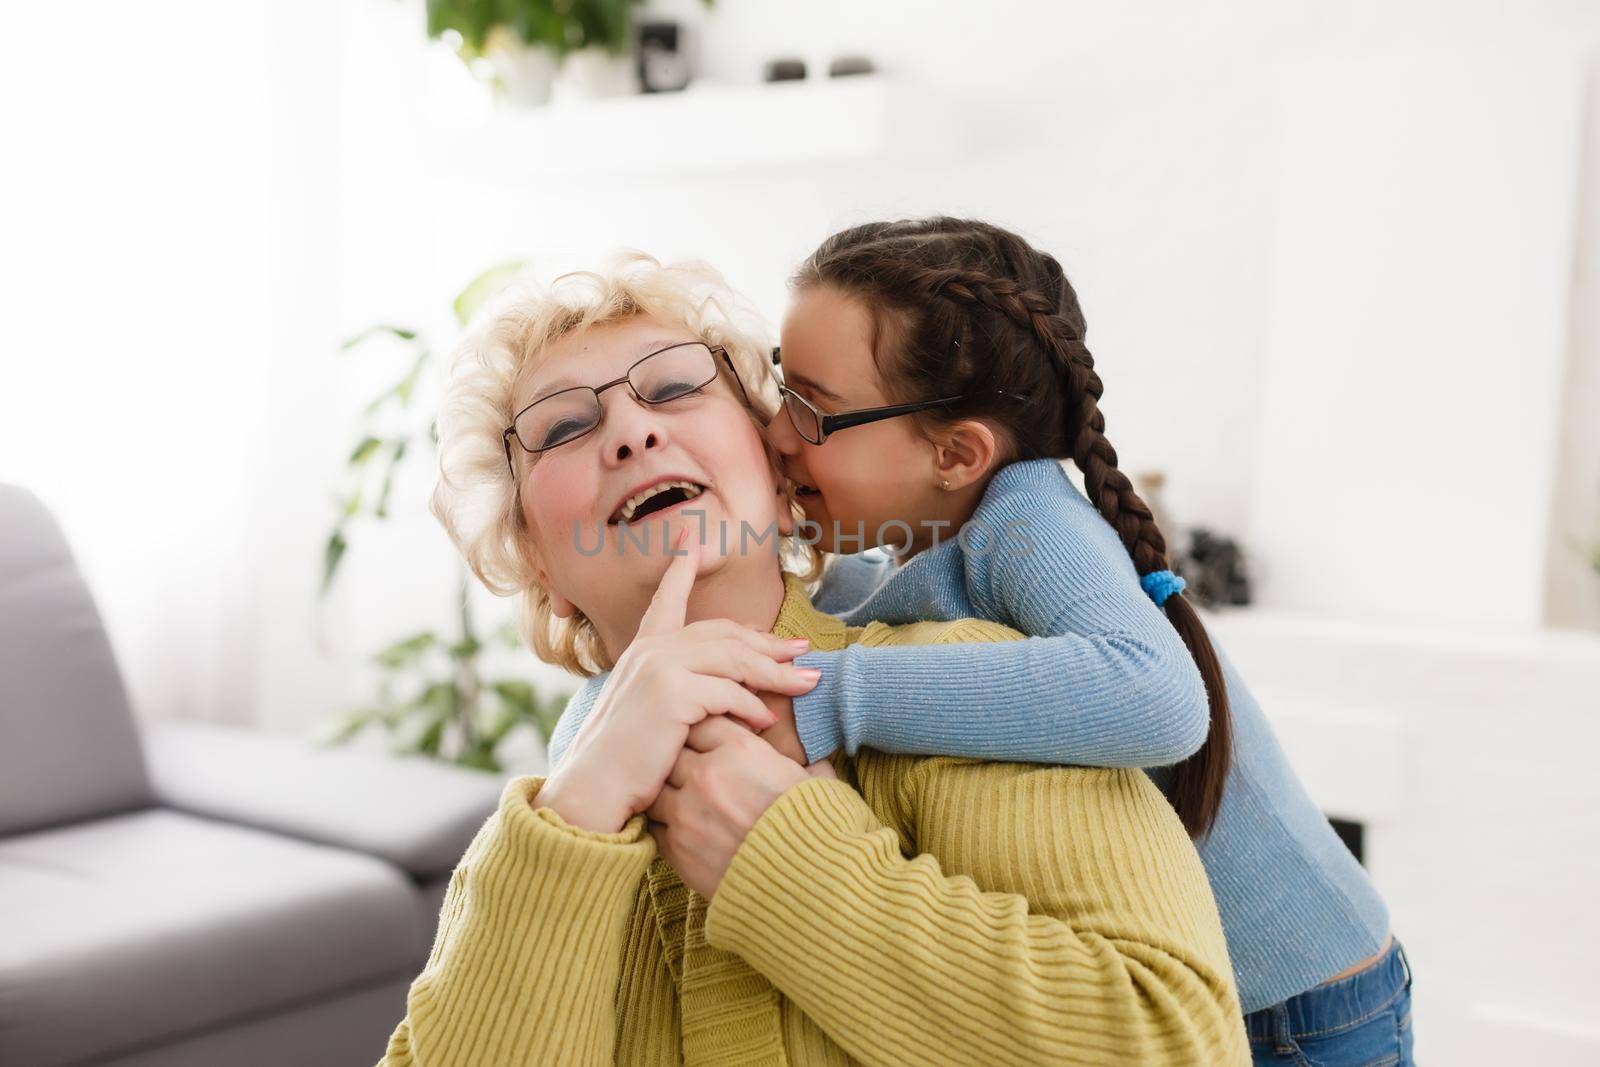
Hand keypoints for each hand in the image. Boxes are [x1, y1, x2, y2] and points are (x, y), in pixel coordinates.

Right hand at [536, 531, 821, 832]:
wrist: (591, 791)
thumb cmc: (622, 764)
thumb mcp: (646, 715)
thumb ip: (674, 692)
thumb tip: (716, 693)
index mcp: (642, 650)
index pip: (667, 600)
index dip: (681, 569)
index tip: (694, 542)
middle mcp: (650, 650)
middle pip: (724, 634)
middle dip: (768, 642)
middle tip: (803, 651)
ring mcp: (659, 667)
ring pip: (735, 659)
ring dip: (777, 673)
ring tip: (807, 683)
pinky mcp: (671, 693)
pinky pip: (730, 693)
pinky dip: (754, 707)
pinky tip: (768, 721)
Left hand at [646, 716, 836, 897]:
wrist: (813, 889)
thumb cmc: (822, 831)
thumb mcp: (818, 783)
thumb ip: (803, 764)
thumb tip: (810, 763)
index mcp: (741, 751)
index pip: (701, 722)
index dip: (704, 731)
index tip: (711, 744)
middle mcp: (707, 776)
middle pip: (671, 751)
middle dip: (680, 759)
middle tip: (695, 773)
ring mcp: (687, 814)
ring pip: (656, 790)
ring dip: (669, 794)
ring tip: (688, 804)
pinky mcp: (678, 851)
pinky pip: (656, 827)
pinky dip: (667, 826)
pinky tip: (687, 832)